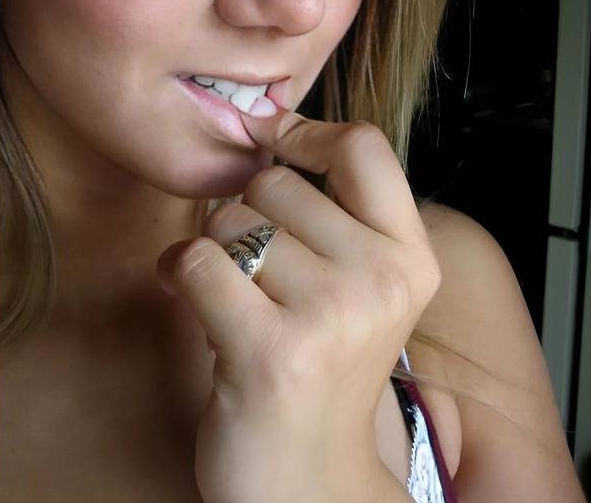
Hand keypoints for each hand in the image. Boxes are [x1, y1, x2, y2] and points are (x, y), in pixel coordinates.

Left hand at [156, 107, 440, 502]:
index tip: (277, 143)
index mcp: (409, 256)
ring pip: (229, 220)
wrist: (310, 480)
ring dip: (217, 253)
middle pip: (275, 182)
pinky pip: (196, 262)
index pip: (363, 147)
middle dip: (250, 219)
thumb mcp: (360, 283)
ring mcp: (331, 316)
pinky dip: (180, 278)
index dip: (308, 134)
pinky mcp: (272, 351)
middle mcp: (380, 279)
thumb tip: (266, 123)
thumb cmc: (323, 366)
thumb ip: (332, 208)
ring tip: (243, 305)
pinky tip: (204, 314)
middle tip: (266, 281)